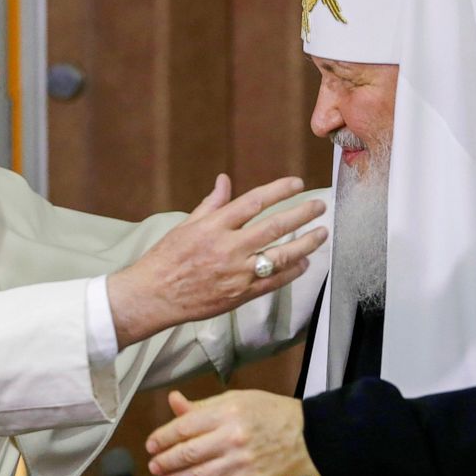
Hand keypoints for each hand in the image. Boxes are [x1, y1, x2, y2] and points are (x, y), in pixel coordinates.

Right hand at [108, 174, 326, 346]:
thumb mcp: (186, 225)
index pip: (254, 202)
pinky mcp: (240, 294)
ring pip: (281, 255)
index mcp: (213, 226)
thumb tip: (224, 180)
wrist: (154, 296)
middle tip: (320, 206)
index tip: (297, 184)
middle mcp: (228, 248)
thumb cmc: (166, 259)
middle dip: (302, 214)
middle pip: (274, 226)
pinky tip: (304, 263)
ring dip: (306, 243)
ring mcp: (236, 273)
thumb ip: (211, 204)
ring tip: (321, 234)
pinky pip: (273, 282)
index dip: (279, 190)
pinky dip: (292, 272)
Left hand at [146, 390, 319, 475]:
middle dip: (166, 461)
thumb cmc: (270, 413)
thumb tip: (174, 401)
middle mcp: (232, 439)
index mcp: (227, 413)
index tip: (152, 444)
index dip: (163, 437)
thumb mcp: (236, 400)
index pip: (184, 427)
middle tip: (153, 465)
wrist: (306, 437)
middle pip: (188, 453)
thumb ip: (203, 405)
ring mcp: (240, 464)